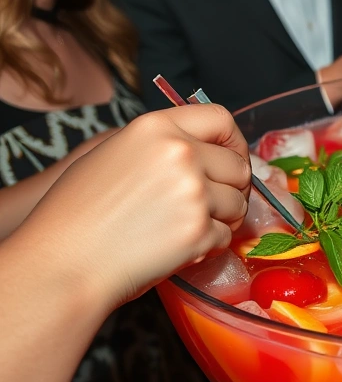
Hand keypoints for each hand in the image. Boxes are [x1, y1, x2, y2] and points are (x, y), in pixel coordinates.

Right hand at [23, 105, 250, 308]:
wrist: (64, 261)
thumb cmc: (79, 213)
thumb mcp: (114, 154)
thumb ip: (162, 146)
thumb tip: (205, 150)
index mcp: (157, 127)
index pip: (221, 119)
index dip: (233, 142)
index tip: (231, 159)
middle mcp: (180, 153)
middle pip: (238, 166)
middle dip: (232, 188)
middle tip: (211, 205)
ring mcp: (193, 193)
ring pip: (238, 204)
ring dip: (223, 219)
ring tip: (187, 227)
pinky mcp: (199, 231)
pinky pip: (226, 236)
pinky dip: (209, 246)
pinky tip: (179, 247)